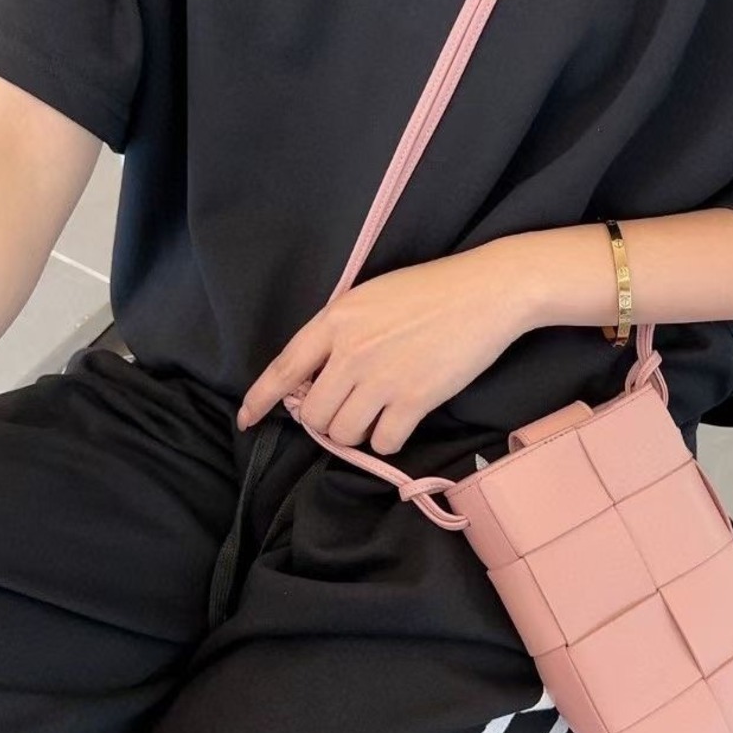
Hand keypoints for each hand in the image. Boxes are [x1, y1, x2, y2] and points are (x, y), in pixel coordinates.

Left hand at [238, 239, 536, 453]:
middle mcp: (351, 351)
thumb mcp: (369, 297)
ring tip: (377, 412)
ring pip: (344, 433)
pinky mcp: (415, 399)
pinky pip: (383, 442)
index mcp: (335, 320)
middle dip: (325, 421)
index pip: (283, 368)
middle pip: (313, 414)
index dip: (260, 399)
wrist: (486, 291)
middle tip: (348, 410)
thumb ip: (338, 333)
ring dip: (357, 432)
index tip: (246, 420)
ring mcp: (382, 377)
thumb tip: (318, 378)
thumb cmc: (429, 290)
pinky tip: (401, 420)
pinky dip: (388, 439)